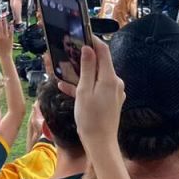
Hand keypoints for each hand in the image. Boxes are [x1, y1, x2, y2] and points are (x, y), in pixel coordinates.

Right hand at [0, 17, 14, 58]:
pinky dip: (11, 28)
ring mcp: (6, 37)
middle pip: (0, 26)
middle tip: (0, 15)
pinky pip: (11, 32)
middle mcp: (1, 36)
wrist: (4, 55)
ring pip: (5, 28)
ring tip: (5, 17)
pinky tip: (11, 23)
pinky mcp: (11, 39)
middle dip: (0, 20)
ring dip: (5, 22)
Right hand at [60, 40, 123, 156]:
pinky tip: (66, 87)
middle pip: (100, 63)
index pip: (103, 51)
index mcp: (110, 78)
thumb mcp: (84, 91)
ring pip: (96, 76)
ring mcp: (114, 92)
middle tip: (68, 54)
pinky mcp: (110, 100)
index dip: (93, 41)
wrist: (100, 143)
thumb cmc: (90, 118)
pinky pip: (96, 88)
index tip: (81, 35)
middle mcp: (115, 83)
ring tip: (63, 72)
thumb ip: (86, 68)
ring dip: (81, 74)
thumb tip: (88, 49)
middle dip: (84, 58)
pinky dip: (84, 86)